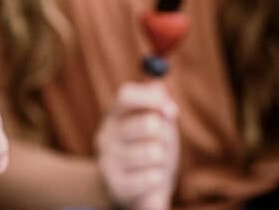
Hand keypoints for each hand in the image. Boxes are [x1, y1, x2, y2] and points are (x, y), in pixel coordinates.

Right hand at [95, 82, 179, 209]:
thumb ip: (157, 104)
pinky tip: (149, 182)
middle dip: (165, 135)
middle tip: (161, 145)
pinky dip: (157, 179)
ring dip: (162, 161)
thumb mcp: (154, 125)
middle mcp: (106, 134)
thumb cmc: (146, 151)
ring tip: (153, 166)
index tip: (173, 111)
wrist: (128, 193)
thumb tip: (159, 86)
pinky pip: (151, 177)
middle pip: (148, 123)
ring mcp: (108, 160)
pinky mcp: (116, 185)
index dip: (152, 99)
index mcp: (113, 115)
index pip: (126, 96)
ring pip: (154, 152)